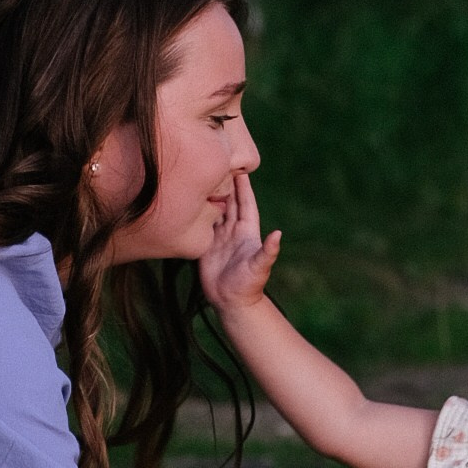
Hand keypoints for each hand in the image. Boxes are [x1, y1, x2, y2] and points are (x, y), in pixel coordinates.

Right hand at [199, 171, 280, 314]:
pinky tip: (188, 201)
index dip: (244, 188)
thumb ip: (269, 251)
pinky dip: (196, 213)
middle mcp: (233, 232)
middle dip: (225, 185)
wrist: (232, 302)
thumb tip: (278, 234)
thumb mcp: (260, 267)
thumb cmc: (249, 285)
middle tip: (218, 165)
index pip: (245, 204)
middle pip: (228, 203)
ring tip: (201, 178)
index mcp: (247, 232)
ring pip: (214, 211)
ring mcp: (218, 238)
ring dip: (209, 196)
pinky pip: (200, 226)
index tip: (241, 169)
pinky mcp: (205, 246)